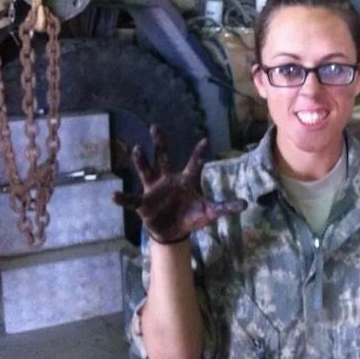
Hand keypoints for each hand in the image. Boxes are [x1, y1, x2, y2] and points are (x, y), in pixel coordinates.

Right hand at [112, 125, 246, 243]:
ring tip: (136, 148)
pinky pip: (132, 199)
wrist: (175, 231)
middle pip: (163, 158)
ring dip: (141, 160)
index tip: (205, 140)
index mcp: (186, 180)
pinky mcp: (144, 203)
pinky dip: (123, 198)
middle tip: (155, 127)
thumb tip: (245, 204)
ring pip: (146, 171)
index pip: (194, 164)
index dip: (199, 153)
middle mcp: (168, 179)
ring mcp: (154, 189)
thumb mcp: (209, 212)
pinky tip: (114, 195)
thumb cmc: (192, 216)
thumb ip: (225, 207)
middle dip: (160, 143)